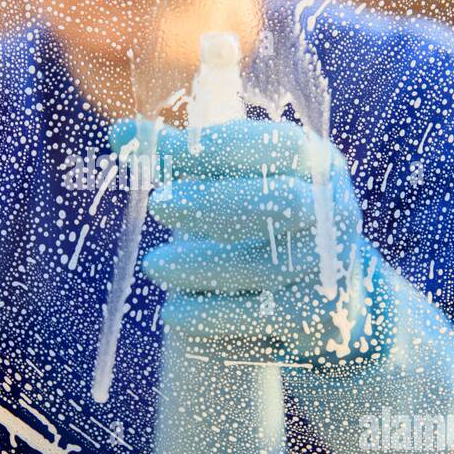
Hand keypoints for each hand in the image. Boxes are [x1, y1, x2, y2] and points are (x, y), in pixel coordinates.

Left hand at [110, 118, 453, 453]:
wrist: (328, 297)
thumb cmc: (265, 224)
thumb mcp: (237, 184)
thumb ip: (183, 158)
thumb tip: (121, 134)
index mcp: (316, 166)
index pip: (280, 146)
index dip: (226, 146)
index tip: (168, 151)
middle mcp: (333, 213)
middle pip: (280, 203)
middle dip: (214, 203)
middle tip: (157, 204)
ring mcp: (330, 267)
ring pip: (265, 266)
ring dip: (201, 266)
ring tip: (156, 266)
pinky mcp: (318, 318)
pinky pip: (261, 318)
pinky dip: (212, 316)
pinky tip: (174, 313)